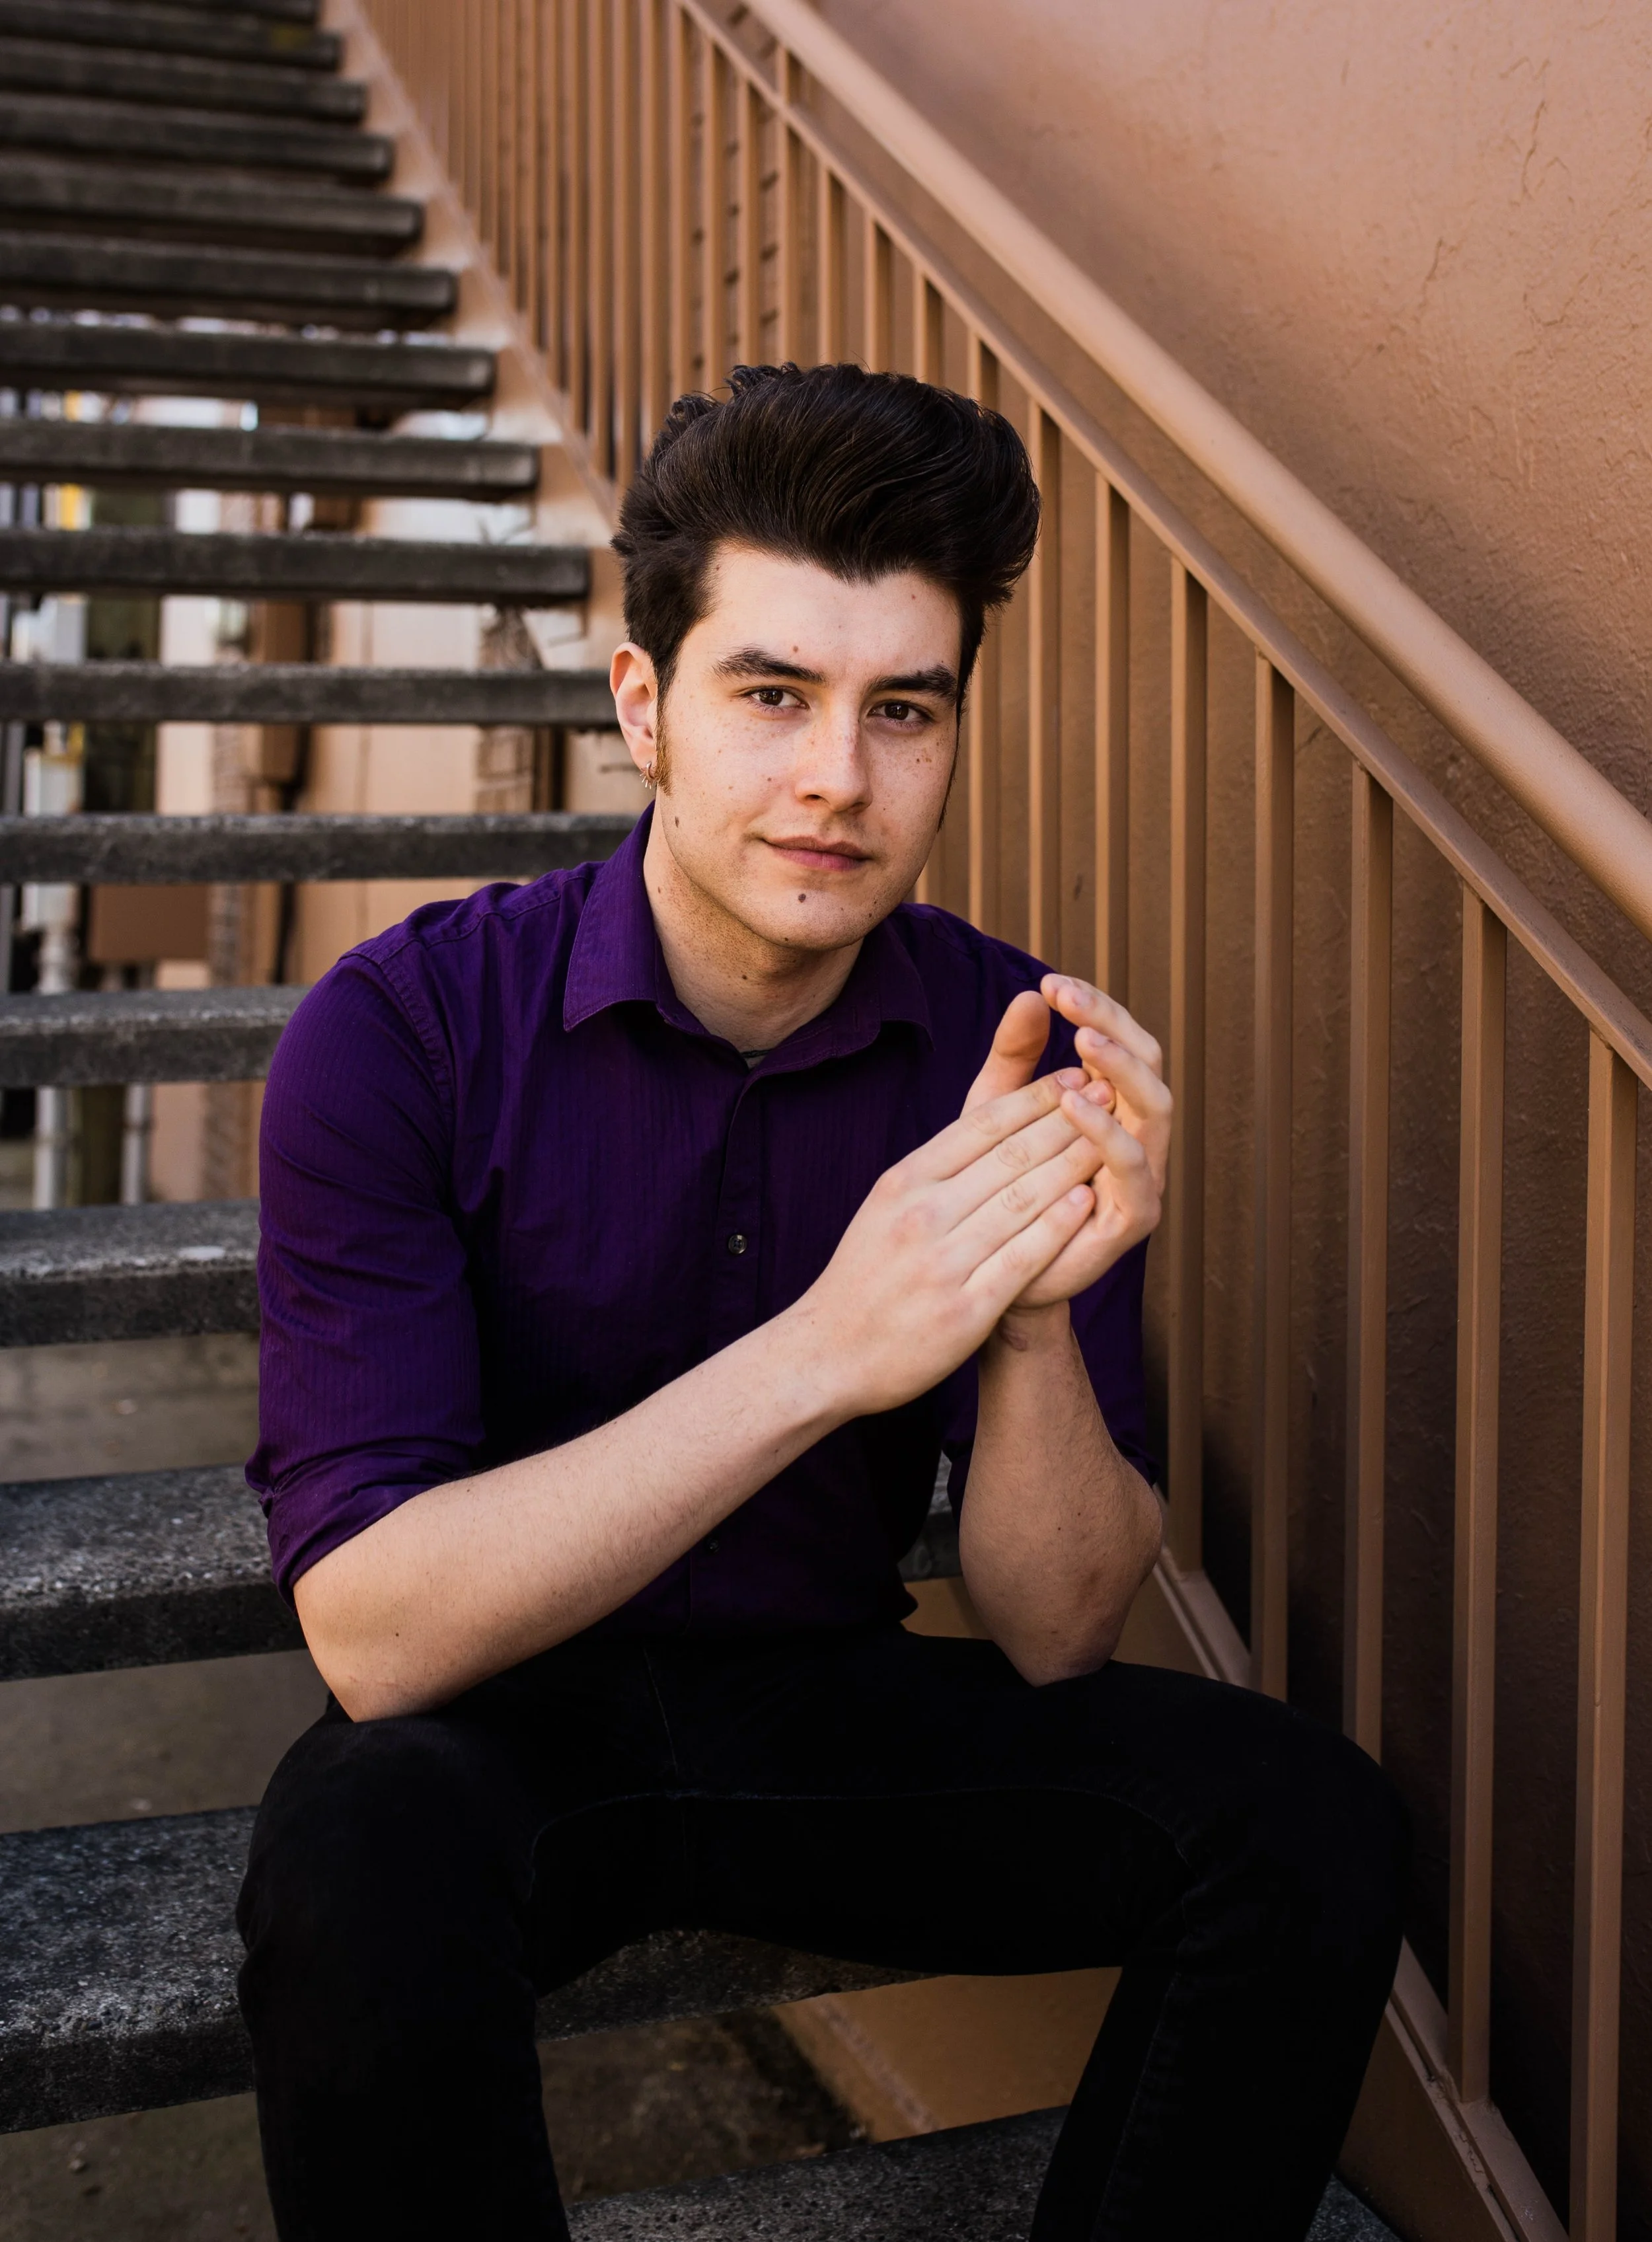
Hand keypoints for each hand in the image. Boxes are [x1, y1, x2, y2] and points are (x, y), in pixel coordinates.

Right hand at [796, 1073, 1108, 1416]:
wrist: (828, 1354)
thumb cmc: (865, 1275)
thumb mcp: (886, 1205)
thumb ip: (935, 1167)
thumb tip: (989, 1125)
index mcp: (904, 1183)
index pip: (979, 1126)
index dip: (1032, 1098)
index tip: (1070, 1077)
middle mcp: (921, 1215)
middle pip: (1008, 1156)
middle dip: (1065, 1120)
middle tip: (1107, 1092)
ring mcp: (943, 1264)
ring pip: (1022, 1200)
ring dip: (1072, 1164)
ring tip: (1110, 1139)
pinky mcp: (965, 1311)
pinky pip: (1021, 1258)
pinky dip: (1056, 1226)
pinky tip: (1086, 1202)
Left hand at [964, 977, 1170, 1309]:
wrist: (984, 1273)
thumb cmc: (993, 1187)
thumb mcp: (994, 1112)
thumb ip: (1014, 1057)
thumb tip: (1029, 994)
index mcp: (1109, 1101)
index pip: (1117, 1040)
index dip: (1092, 1007)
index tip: (1051, 983)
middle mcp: (1136, 1132)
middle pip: (1147, 1063)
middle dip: (1111, 1025)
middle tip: (1069, 998)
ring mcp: (1142, 1174)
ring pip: (1156, 1107)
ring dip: (1121, 1069)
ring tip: (1084, 1039)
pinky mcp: (1135, 1217)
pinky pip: (1136, 1167)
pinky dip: (1109, 1132)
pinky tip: (1074, 1105)